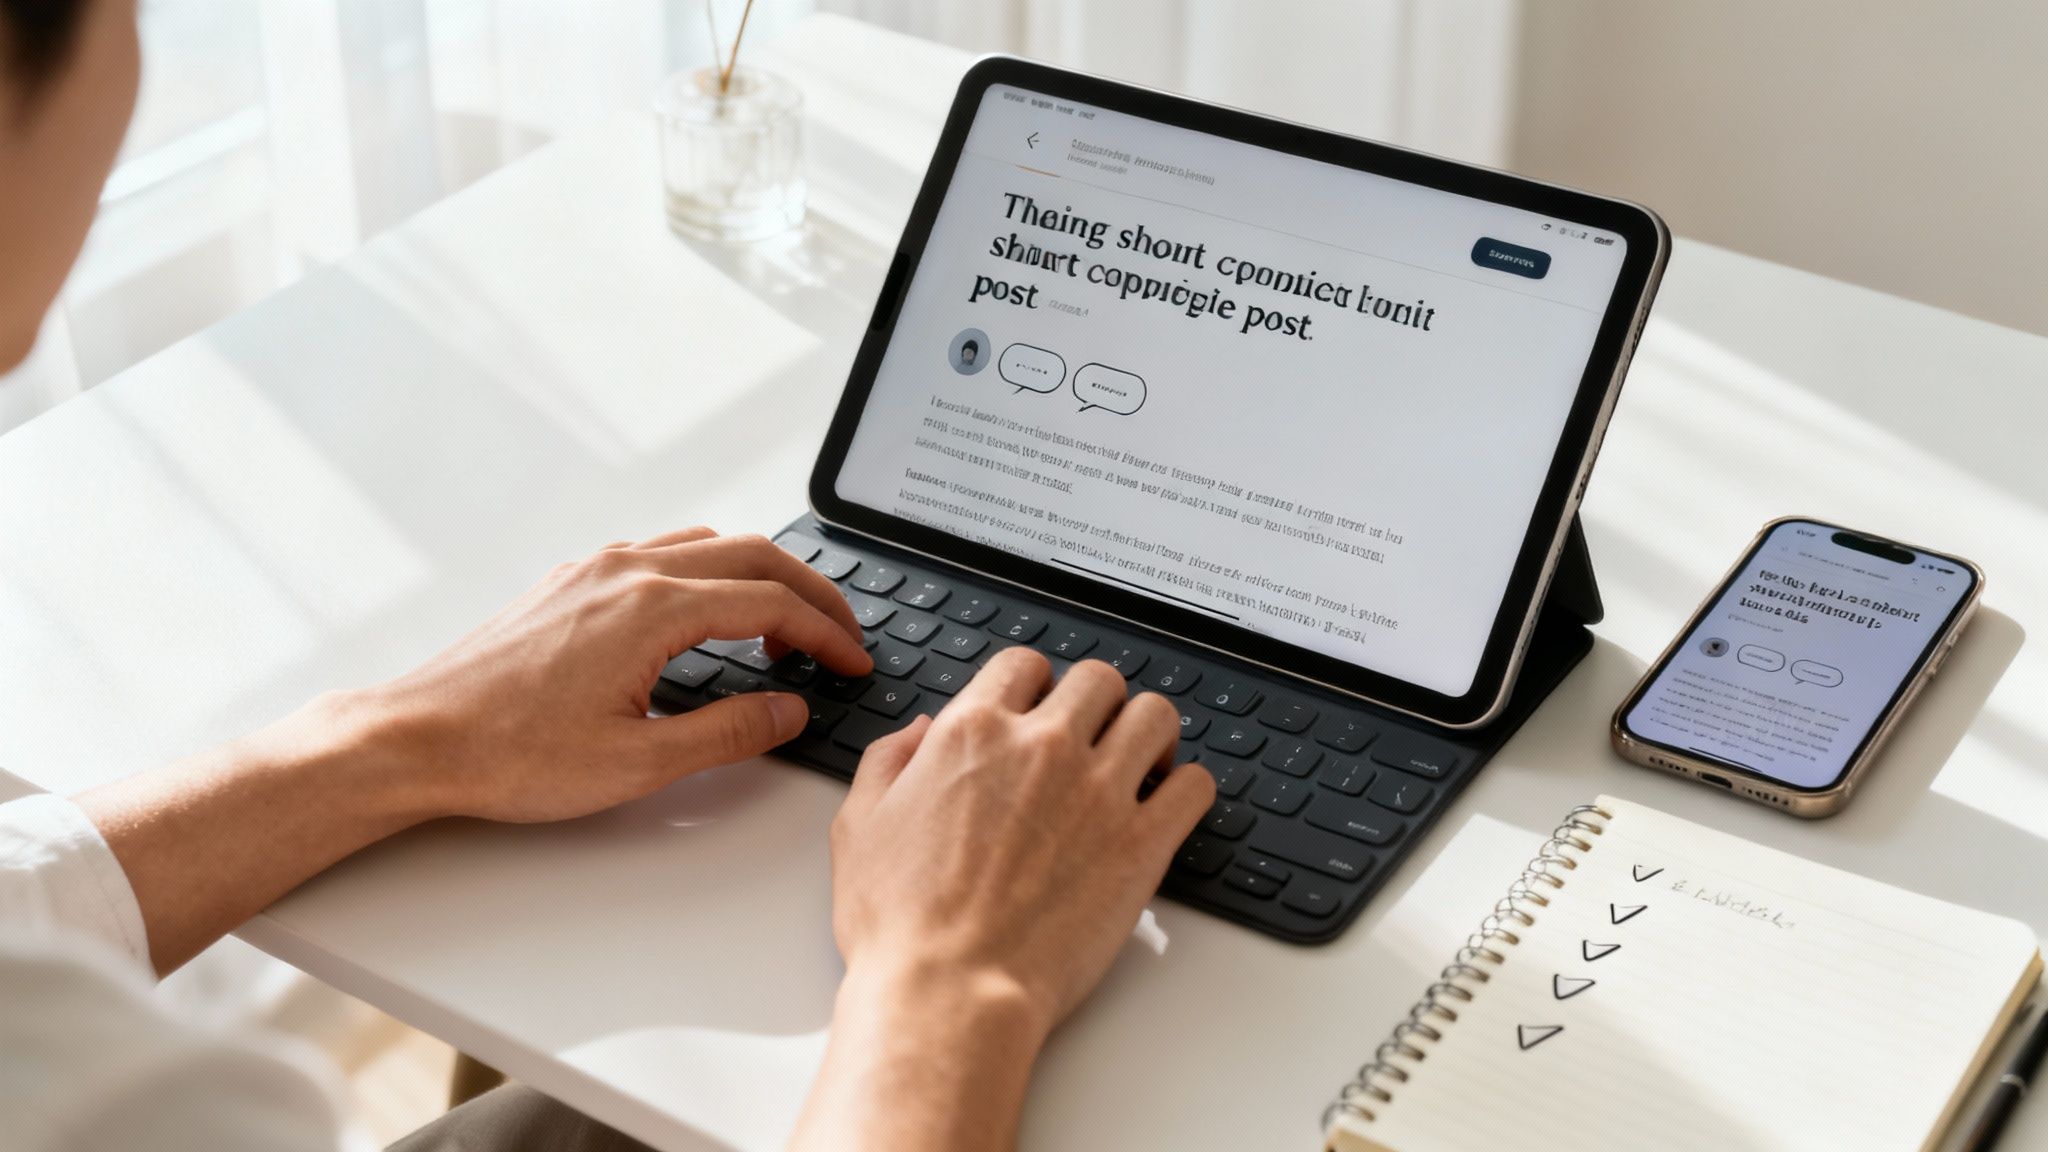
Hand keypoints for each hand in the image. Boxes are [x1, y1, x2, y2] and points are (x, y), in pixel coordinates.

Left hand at [80, 527, 873, 973]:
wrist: (415, 740)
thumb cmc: (509, 755)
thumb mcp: (639, 763)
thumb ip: (729, 732)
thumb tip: (787, 710)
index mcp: (653, 608)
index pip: (772, 602)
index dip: (828, 633)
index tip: (854, 663)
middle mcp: (627, 570)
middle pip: (754, 556)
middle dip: (812, 594)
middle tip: (844, 636)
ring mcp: (595, 568)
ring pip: (709, 545)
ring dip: (761, 579)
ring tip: (785, 633)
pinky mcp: (570, 582)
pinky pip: (664, 552)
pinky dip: (711, 574)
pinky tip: (709, 619)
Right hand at [792, 650, 1213, 1149]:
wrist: (949, 991)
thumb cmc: (901, 924)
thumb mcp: (859, 824)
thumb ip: (888, 760)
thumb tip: (921, 731)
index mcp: (973, 733)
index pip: (1024, 665)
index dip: (1033, 685)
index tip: (1038, 709)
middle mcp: (1042, 747)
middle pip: (1098, 680)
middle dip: (1095, 703)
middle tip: (1091, 737)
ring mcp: (1099, 792)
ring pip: (1156, 716)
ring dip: (1149, 733)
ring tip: (1140, 761)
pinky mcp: (1142, 843)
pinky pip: (1195, 785)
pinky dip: (1186, 787)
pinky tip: (1168, 805)